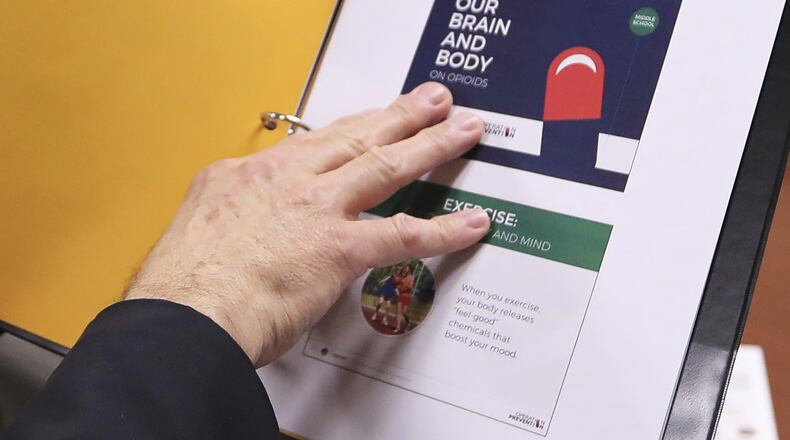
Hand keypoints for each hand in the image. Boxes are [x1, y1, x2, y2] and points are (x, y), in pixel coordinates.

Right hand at [124, 82, 489, 367]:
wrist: (185, 314)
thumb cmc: (186, 286)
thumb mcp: (203, 230)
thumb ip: (240, 221)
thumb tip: (257, 233)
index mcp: (250, 173)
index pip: (311, 145)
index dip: (348, 132)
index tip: (367, 124)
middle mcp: (288, 180)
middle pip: (356, 136)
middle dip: (399, 116)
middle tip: (430, 101)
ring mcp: (317, 209)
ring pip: (387, 166)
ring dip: (431, 145)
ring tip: (460, 130)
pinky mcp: (340, 247)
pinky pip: (405, 235)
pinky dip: (444, 229)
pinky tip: (470, 223)